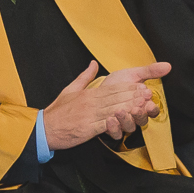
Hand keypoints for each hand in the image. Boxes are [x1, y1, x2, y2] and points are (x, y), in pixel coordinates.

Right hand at [42, 59, 166, 150]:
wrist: (45, 128)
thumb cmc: (58, 111)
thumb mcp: (70, 89)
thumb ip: (85, 77)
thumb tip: (93, 63)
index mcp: (88, 94)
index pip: (111, 88)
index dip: (127, 88)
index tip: (141, 86)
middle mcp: (90, 103)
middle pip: (115, 98)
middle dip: (133, 96)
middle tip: (148, 94)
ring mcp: (89, 115)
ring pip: (113, 109)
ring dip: (130, 107)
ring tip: (143, 105)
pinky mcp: (88, 128)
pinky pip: (105, 124)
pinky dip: (118, 121)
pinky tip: (128, 120)